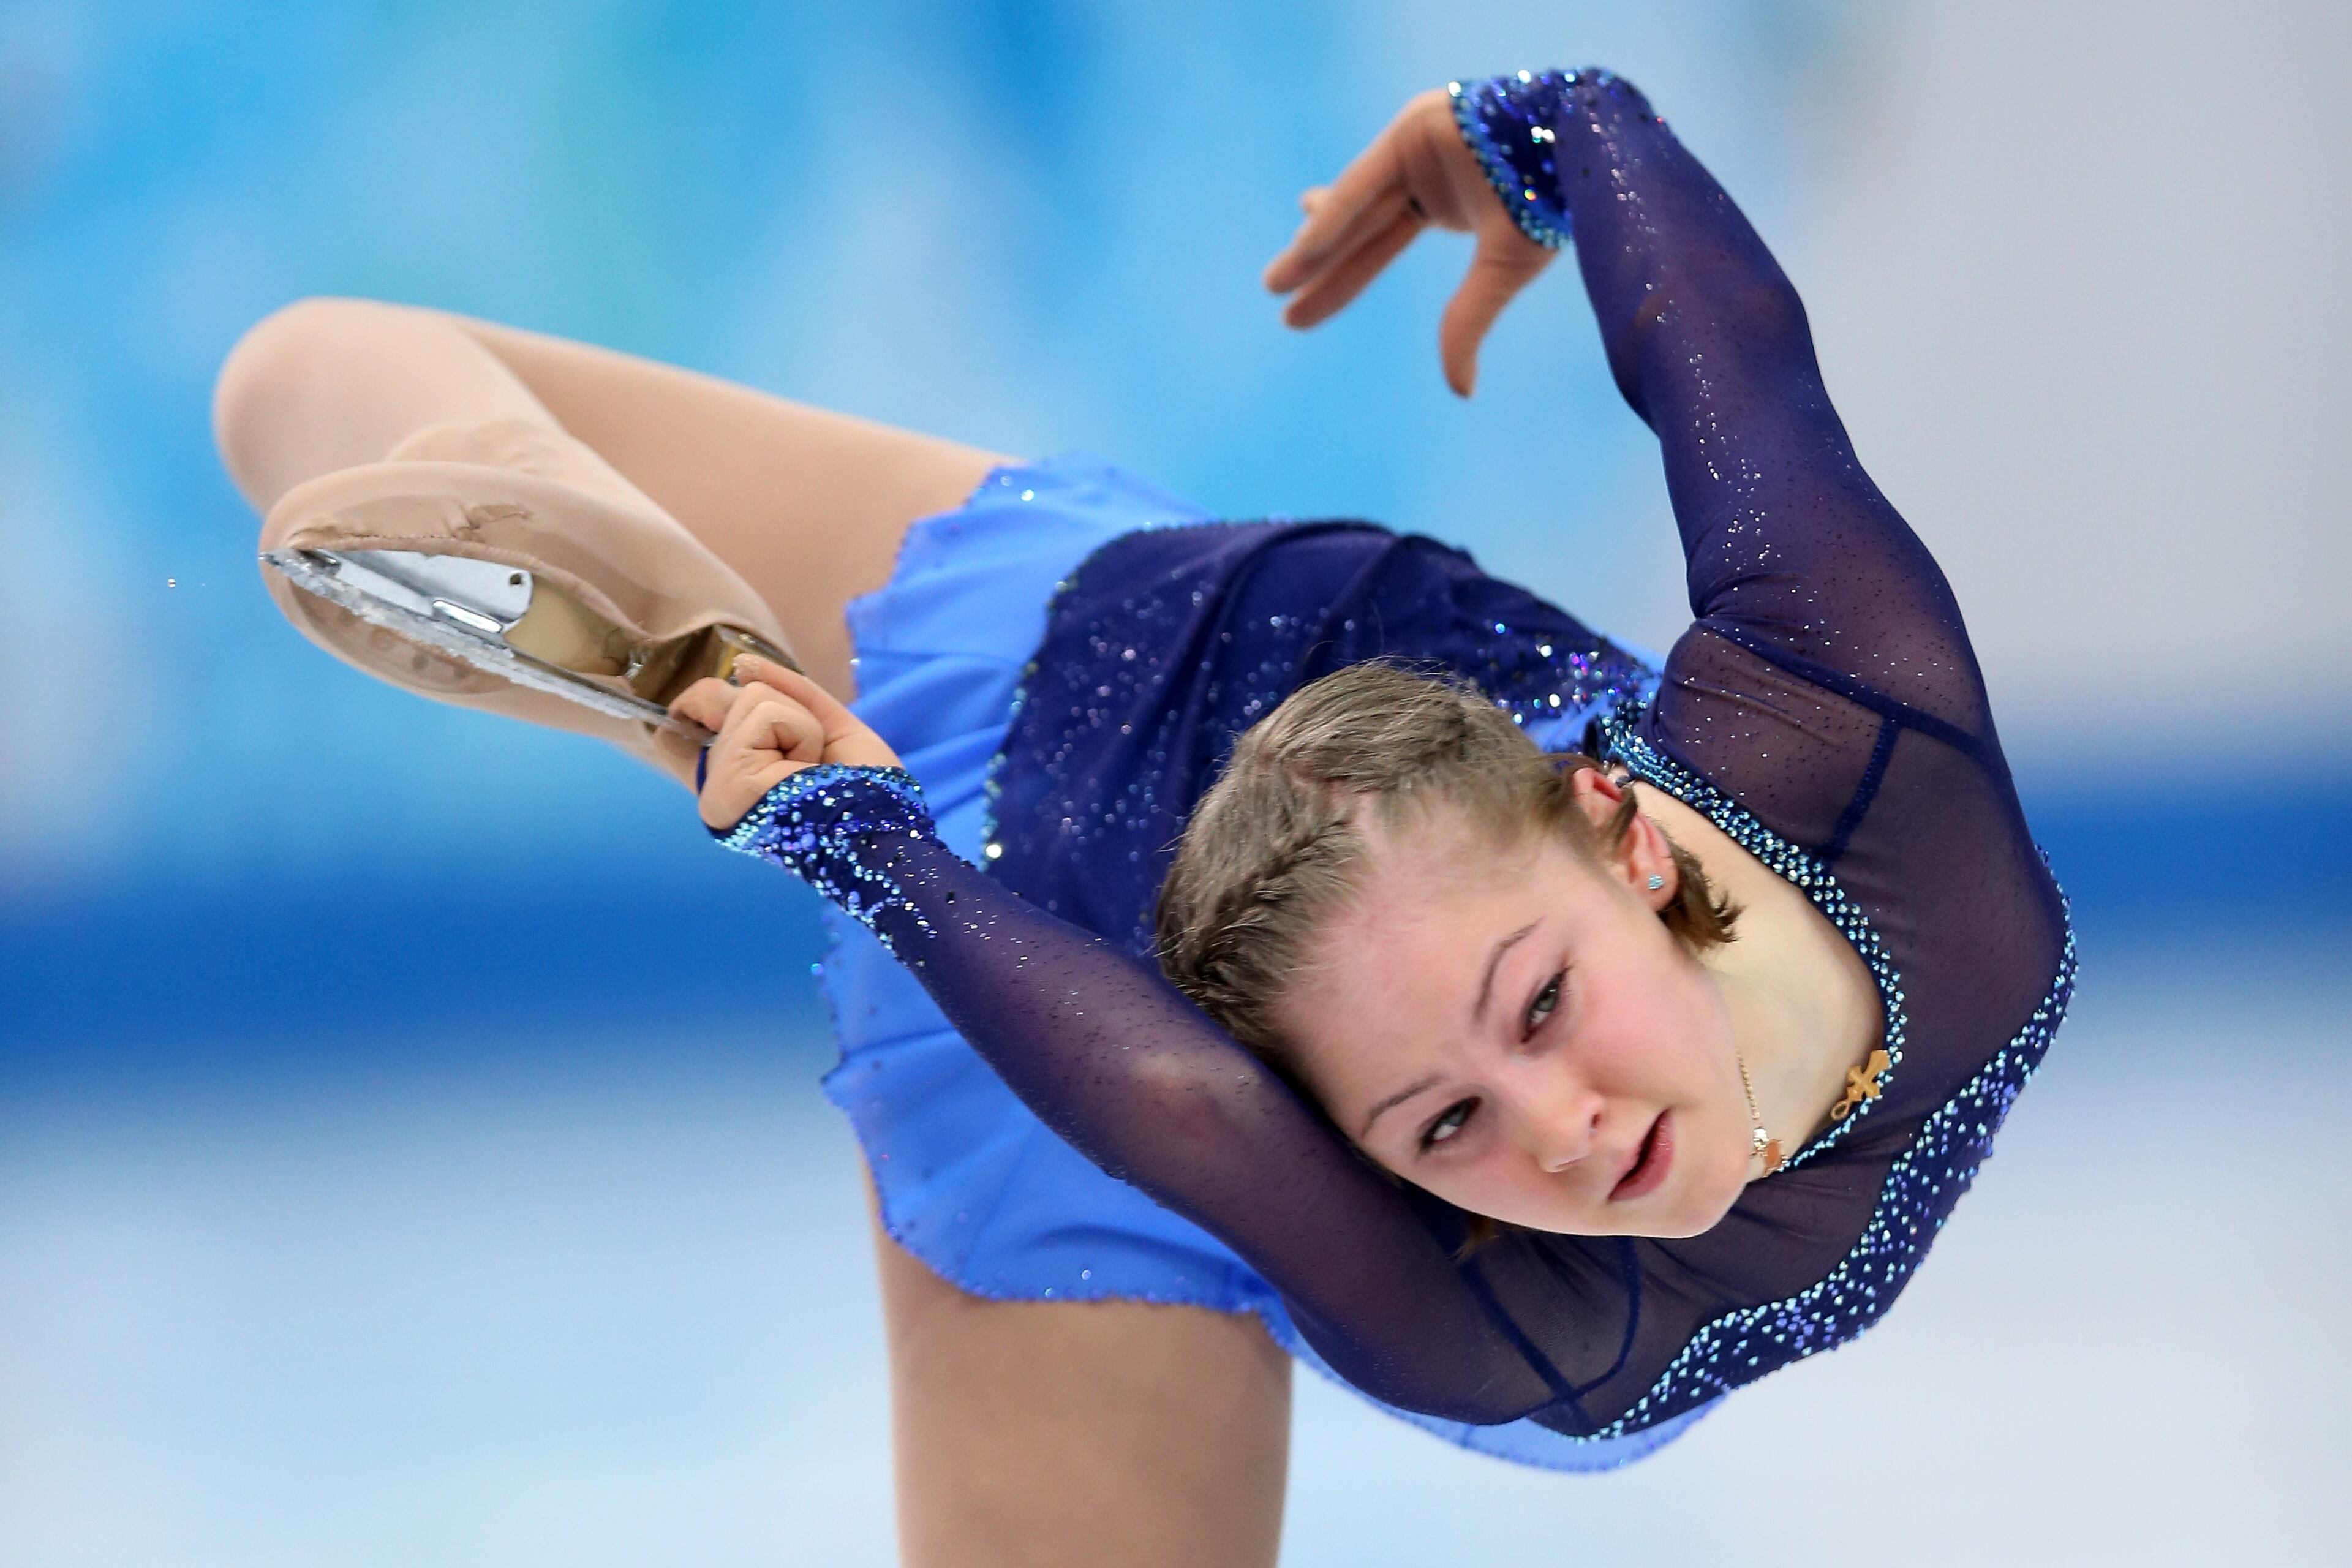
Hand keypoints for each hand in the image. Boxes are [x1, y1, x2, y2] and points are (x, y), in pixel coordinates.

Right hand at [669, 655, 902, 829]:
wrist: (881, 823)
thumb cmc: (863, 786)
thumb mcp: (825, 726)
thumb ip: (786, 693)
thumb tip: (741, 665)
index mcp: (735, 780)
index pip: (680, 732)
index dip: (697, 705)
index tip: (714, 706)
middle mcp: (715, 783)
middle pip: (728, 696)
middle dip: (784, 713)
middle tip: (806, 757)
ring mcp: (717, 780)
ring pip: (753, 696)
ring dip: (800, 724)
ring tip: (811, 766)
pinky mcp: (730, 774)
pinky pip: (766, 713)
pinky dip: (801, 732)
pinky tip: (805, 769)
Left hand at [1262, 88, 1554, 397]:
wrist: (1580, 149)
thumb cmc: (1551, 203)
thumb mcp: (1502, 274)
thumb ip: (1468, 324)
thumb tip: (1459, 393)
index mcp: (1447, 203)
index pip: (1378, 247)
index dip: (1339, 282)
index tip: (1296, 316)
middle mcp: (1424, 174)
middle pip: (1357, 228)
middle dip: (1316, 264)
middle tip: (1274, 294)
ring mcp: (1415, 146)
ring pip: (1353, 203)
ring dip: (1314, 243)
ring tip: (1275, 281)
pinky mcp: (1414, 126)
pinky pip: (1367, 178)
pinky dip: (1338, 211)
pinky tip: (1306, 243)